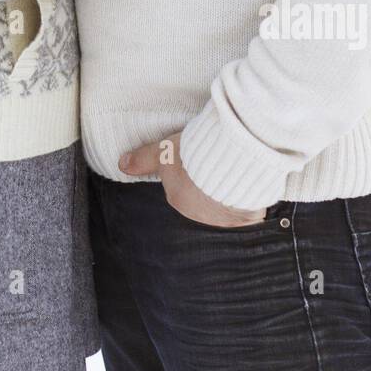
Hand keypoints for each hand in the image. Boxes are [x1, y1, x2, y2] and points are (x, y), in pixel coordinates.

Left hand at [118, 132, 266, 226]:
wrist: (232, 162)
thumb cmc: (196, 156)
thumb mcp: (164, 151)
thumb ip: (144, 158)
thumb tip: (122, 164)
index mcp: (179, 200)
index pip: (180, 189)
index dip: (187, 173)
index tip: (195, 162)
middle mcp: (199, 216)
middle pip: (200, 200)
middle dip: (205, 187)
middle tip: (213, 166)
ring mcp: (224, 219)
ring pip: (222, 208)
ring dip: (226, 195)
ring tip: (232, 174)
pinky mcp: (246, 218)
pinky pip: (245, 213)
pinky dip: (246, 202)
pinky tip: (249, 187)